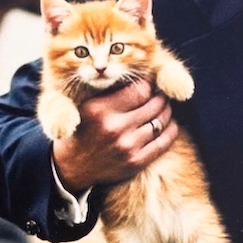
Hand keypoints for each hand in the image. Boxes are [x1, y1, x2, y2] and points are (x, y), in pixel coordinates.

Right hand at [49, 78, 181, 191]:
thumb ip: (112, 91)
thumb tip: (143, 76)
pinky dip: (170, 130)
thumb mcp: (88, 105)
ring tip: (165, 106)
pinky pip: (163, 142)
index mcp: (100, 110)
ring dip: (167, 111)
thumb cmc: (82, 129)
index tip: (151, 80)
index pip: (139, 90)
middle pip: (154, 105)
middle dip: (161, 96)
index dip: (149, 83)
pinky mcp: (135, 163)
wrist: (72, 166)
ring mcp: (127, 147)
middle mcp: (115, 128)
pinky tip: (169, 123)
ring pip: (161, 122)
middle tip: (161, 92)